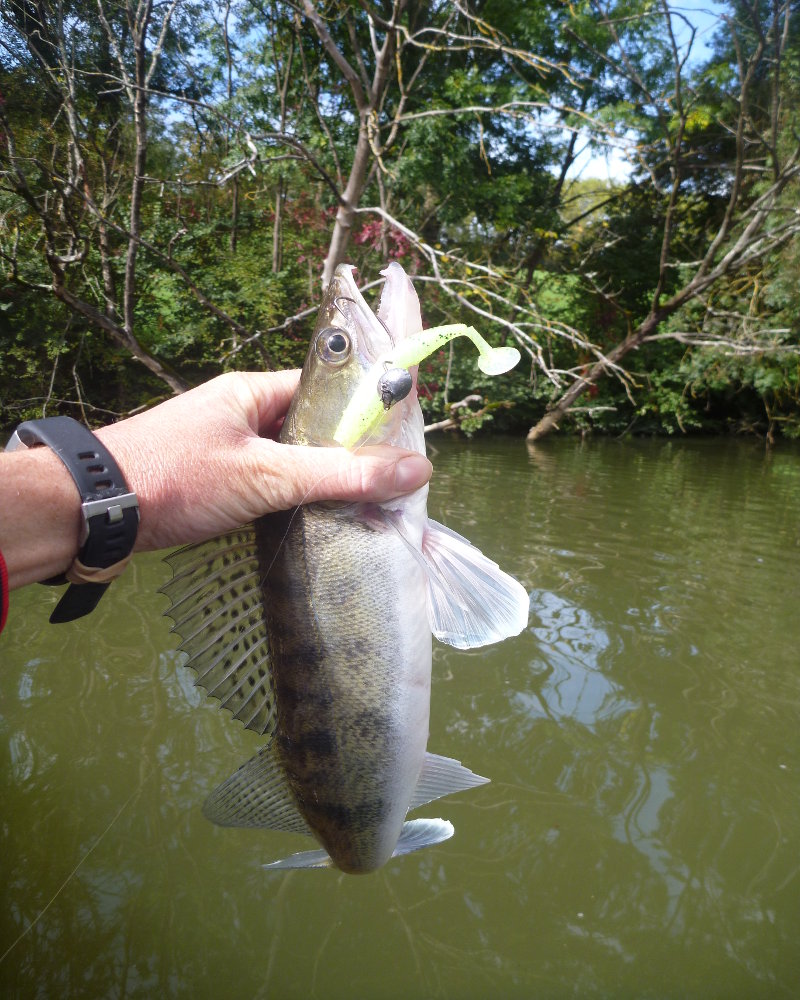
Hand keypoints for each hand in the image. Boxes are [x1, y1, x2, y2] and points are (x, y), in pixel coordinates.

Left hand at [96, 370, 431, 552]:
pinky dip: (294, 502)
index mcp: (253, 392)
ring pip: (292, 461)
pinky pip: (270, 486)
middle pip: (313, 429)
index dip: (365, 410)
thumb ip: (338, 474)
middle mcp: (242, 415)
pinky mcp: (216, 484)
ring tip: (363, 508)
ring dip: (321, 483)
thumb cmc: (176, 477)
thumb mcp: (266, 475)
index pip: (326, 390)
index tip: (403, 437)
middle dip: (348, 455)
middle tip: (390, 485)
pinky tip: (316, 523)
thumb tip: (415, 468)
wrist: (94, 512)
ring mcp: (227, 451)